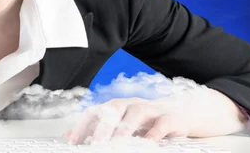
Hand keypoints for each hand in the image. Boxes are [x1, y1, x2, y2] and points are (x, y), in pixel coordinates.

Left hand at [63, 88, 247, 144]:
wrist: (180, 112)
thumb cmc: (144, 122)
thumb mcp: (120, 124)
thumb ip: (96, 130)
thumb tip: (68, 137)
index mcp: (115, 106)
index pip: (95, 112)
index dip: (83, 126)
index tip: (73, 142)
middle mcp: (130, 104)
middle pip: (112, 110)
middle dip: (102, 127)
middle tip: (94, 144)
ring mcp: (150, 109)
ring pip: (135, 114)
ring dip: (125, 129)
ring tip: (116, 144)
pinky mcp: (170, 118)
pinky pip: (161, 124)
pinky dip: (154, 135)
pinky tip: (148, 145)